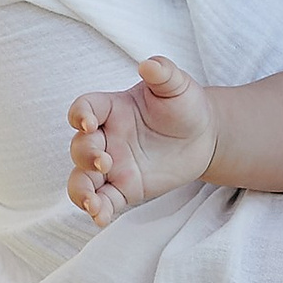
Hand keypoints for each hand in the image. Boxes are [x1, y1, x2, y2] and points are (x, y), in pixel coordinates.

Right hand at [67, 58, 216, 223]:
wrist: (203, 136)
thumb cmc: (184, 105)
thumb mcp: (177, 85)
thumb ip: (163, 72)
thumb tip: (149, 65)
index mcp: (111, 109)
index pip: (84, 108)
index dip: (80, 115)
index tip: (88, 123)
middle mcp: (105, 137)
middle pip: (79, 147)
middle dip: (85, 155)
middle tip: (105, 161)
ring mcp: (112, 165)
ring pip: (82, 179)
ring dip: (80, 190)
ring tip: (91, 201)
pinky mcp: (124, 188)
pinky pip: (104, 201)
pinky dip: (98, 210)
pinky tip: (100, 218)